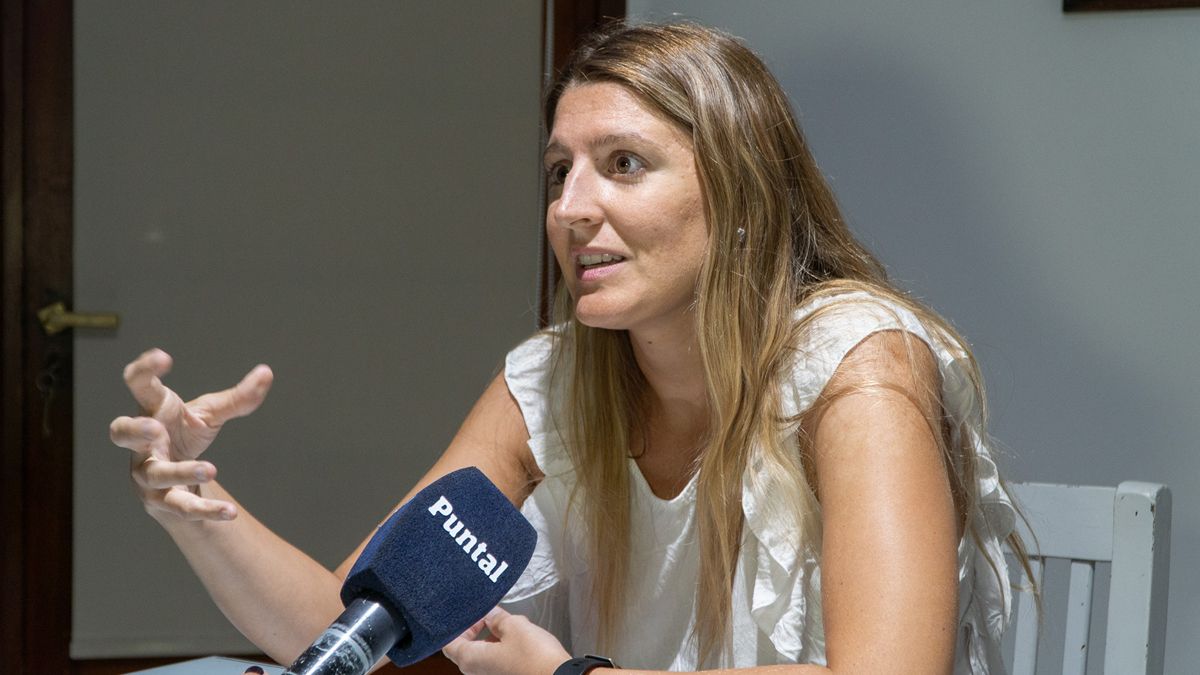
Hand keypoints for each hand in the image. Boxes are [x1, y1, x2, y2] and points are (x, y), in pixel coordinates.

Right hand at [109, 348, 272, 521]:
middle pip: (121, 433)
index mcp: (152, 410)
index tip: (164, 357)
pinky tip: (230, 513)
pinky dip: (206, 510)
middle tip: (155, 427)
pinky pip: (180, 508)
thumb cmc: (186, 433)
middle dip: (135, 430)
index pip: (138, 385)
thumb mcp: (211, 413)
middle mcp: (141, 442)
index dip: (144, 369)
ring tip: (211, 469)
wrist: (180, 477)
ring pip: (155, 475)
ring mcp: (146, 473)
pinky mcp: (160, 502)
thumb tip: (267, 373)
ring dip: (181, 472)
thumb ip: (238, 397)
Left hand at [443, 607, 570, 674]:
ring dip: (491, 636)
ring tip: (507, 623)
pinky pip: (495, 660)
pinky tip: (517, 636)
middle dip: (476, 628)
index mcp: (471, 660)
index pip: (449, 643)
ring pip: (482, 653)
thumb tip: (491, 614)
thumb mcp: (515, 626)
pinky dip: (501, 646)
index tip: (471, 612)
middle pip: (465, 648)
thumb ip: (497, 618)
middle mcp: (477, 672)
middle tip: (490, 614)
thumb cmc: (535, 658)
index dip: (458, 624)